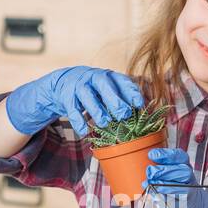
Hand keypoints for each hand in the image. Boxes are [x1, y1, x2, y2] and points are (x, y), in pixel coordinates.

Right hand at [3, 66, 143, 136]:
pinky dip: (78, 121)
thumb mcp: (108, 90)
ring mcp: (79, 86)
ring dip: (96, 110)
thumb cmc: (94, 90)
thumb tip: (143, 114)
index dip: (131, 92)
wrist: (64, 82)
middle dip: (114, 100)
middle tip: (124, 115)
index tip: (140, 105)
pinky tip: (84, 132)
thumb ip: (122, 99)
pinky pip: (72, 109)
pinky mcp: (66, 97)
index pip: (122, 80)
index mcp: (109, 76)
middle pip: (104, 85)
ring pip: (87, 96)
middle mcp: (94, 78)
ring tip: (104, 123)